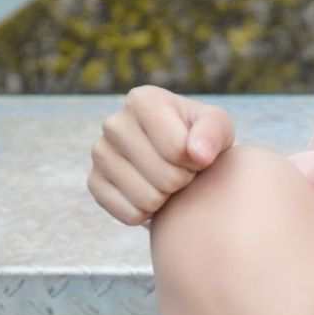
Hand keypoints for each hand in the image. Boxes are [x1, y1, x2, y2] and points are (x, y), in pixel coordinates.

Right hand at [87, 84, 236, 226]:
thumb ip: (214, 134)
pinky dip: (148, 213)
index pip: (177, 150)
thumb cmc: (201, 138)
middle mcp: (114, 123)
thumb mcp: (218, 127)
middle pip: (165, 177)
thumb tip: (198, 154)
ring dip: (167, 198)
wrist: (179, 160)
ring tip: (168, 180)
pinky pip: (130, 214)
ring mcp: (100, 153)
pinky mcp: (94, 182)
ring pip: (147, 199)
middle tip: (183, 171)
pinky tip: (152, 193)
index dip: (196, 161)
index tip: (196, 155)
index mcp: (142, 100)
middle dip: (183, 180)